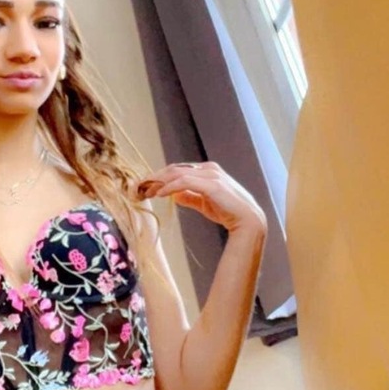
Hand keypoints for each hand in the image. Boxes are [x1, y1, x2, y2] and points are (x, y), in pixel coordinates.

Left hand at [137, 162, 266, 233]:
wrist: (248, 220)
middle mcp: (208, 169)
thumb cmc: (228, 211)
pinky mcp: (211, 183)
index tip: (146, 186)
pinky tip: (160, 194)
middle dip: (155, 178)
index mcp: (207, 170)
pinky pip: (184, 182)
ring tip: (146, 192)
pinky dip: (169, 187)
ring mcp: (210, 174)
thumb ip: (190, 197)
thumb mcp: (204, 203)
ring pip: (177, 173)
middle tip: (140, 187)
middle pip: (174, 169)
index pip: (178, 170)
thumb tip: (174, 195)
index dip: (160, 177)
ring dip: (159, 182)